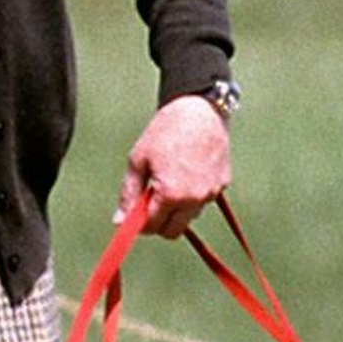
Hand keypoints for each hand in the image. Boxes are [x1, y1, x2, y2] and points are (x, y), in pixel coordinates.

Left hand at [117, 94, 230, 238]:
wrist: (199, 110)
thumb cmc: (167, 131)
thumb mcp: (138, 161)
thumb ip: (129, 194)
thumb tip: (120, 220)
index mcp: (172, 194)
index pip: (153, 227)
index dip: (140, 223)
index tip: (135, 214)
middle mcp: (195, 199)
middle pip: (173, 231)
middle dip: (159, 222)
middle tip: (150, 202)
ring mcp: (211, 193)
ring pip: (189, 217)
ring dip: (177, 209)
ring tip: (169, 180)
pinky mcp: (222, 184)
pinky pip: (202, 201)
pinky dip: (192, 195)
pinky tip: (186, 172)